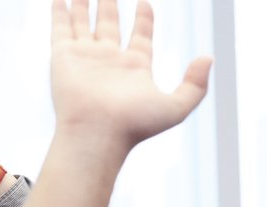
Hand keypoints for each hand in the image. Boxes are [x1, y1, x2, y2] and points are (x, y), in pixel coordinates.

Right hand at [50, 0, 211, 155]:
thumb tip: (208, 58)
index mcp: (134, 68)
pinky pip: (60, 28)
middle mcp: (108, 61)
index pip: (140, 35)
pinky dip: (59, 12)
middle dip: (108, 6)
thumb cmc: (133, 125)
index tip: (144, 2)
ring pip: (82, 23)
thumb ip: (195, 85)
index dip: (143, 18)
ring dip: (81, 6)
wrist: (97, 134)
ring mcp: (85, 58)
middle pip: (108, 25)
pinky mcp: (64, 57)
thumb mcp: (176, 107)